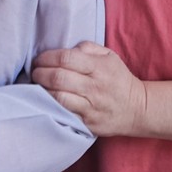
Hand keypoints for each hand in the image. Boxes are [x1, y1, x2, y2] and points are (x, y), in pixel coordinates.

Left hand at [32, 41, 146, 137]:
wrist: (137, 108)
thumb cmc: (118, 78)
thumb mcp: (109, 56)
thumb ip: (88, 48)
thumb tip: (67, 50)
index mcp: (99, 67)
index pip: (66, 58)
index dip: (47, 57)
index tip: (39, 59)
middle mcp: (94, 86)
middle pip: (58, 77)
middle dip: (40, 73)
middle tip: (34, 72)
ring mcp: (91, 106)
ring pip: (58, 97)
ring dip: (42, 90)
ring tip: (37, 86)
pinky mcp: (87, 123)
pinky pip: (64, 114)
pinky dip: (51, 107)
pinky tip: (46, 101)